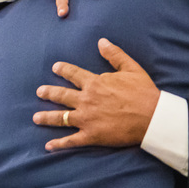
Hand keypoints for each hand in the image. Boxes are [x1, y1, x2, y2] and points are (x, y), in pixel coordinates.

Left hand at [33, 39, 158, 150]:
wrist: (152, 117)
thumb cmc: (144, 93)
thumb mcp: (132, 68)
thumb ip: (115, 55)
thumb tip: (101, 41)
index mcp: (95, 83)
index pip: (73, 74)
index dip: (63, 69)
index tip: (55, 67)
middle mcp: (86, 100)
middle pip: (62, 95)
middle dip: (49, 93)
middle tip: (40, 92)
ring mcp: (87, 119)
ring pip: (61, 118)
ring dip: (47, 117)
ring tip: (36, 118)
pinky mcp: (91, 135)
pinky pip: (71, 140)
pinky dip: (59, 144)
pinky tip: (49, 146)